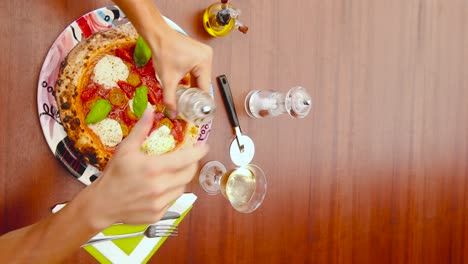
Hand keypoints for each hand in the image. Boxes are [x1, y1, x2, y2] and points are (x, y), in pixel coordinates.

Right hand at [78, 109, 208, 228]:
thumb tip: (150, 110)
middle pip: (189, 173)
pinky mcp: (158, 214)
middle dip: (192, 164)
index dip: (199, 152)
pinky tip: (161, 187)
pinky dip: (171, 192)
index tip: (204, 146)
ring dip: (181, 178)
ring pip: (182, 187)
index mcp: (153, 168)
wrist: (102, 204)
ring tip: (171, 172)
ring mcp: (160, 202)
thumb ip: (141, 129)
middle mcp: (159, 186)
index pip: (187, 158)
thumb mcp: (126, 149)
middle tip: (188, 158)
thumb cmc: (114, 175)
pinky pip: (173, 199)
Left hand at [150, 29, 212, 109]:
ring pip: (201, 78)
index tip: (197, 113)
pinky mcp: (199, 53)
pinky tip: (187, 87)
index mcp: (204, 63)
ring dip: (194, 87)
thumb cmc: (163, 52)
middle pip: (204, 83)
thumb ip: (170, 99)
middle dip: (196, 95)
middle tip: (190, 108)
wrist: (157, 35)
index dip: (200, 102)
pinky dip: (193, 79)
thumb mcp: (167, 79)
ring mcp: (205, 54)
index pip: (205, 88)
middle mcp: (208, 57)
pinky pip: (199, 71)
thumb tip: (173, 114)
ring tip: (188, 100)